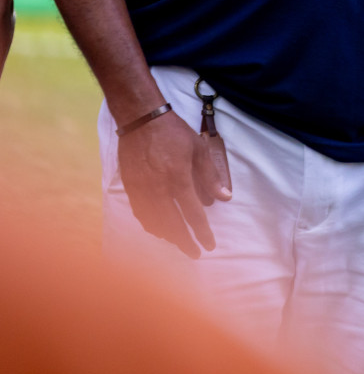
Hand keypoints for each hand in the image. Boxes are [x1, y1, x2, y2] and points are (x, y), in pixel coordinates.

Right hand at [117, 110, 230, 258]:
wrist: (141, 120)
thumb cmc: (174, 133)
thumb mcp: (199, 149)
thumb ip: (210, 176)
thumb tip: (224, 198)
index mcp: (178, 179)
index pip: (193, 214)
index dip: (201, 232)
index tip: (209, 246)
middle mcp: (158, 189)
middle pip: (172, 225)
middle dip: (184, 242)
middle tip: (195, 253)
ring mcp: (141, 190)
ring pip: (154, 223)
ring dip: (167, 236)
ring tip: (179, 242)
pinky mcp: (130, 188)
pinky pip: (140, 214)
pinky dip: (150, 225)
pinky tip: (158, 228)